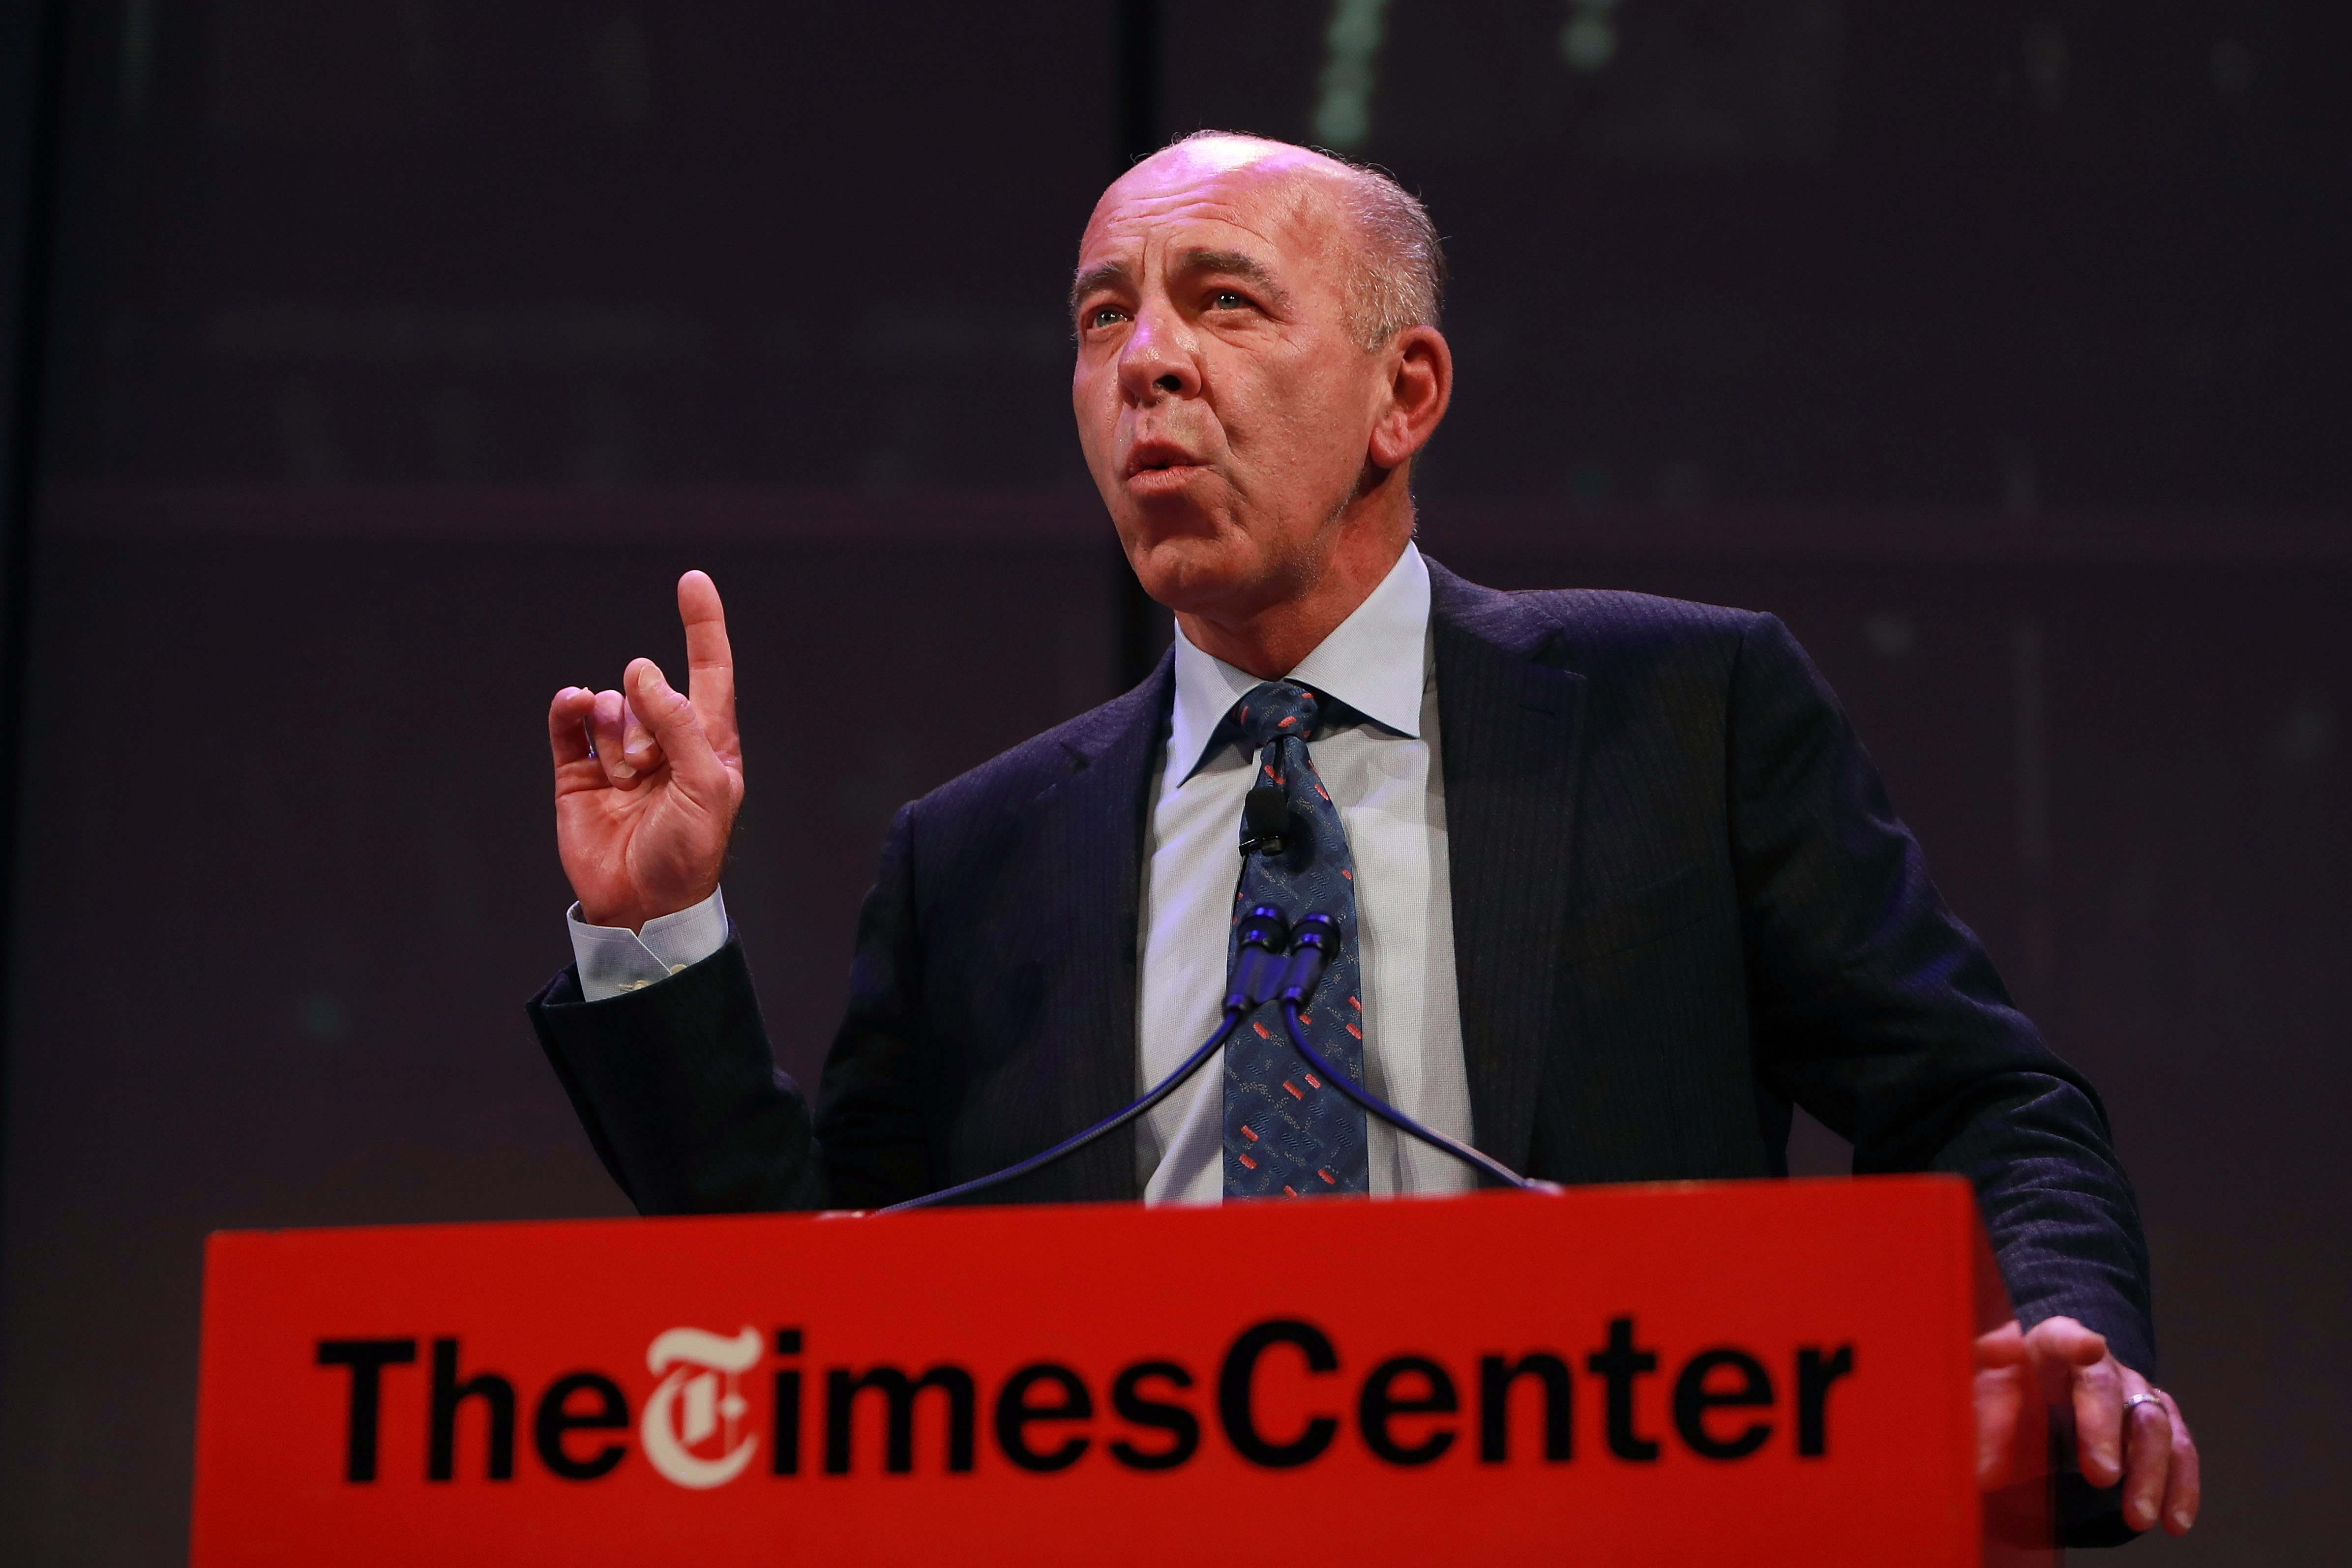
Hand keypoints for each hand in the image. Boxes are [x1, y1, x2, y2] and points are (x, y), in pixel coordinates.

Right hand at [547, 570, 743, 930]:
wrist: (643, 905)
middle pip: (651, 689)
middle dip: (649, 713)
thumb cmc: (689, 851)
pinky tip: (573, 702)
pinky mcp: (578, 774)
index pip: (708, 672)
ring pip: (609, 706)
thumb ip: (681, 726)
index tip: (693, 580)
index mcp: (710, 744)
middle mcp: (665, 743)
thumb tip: (644, 675)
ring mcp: (619, 756)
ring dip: (614, 729)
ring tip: (625, 777)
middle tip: (652, 765)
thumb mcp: (707, 789)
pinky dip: (569, 709)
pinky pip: (570, 724)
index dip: (702, 626)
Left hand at [1975, 1315, 2198, 1536]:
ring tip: (2138, 1518)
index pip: (2060, 1336)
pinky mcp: (2159, 1421)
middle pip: (2108, 1386)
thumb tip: (1987, 1474)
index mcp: (2048, 1345)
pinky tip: (2175, 1521)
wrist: (2042, 1393)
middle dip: (2105, 1430)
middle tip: (2101, 1476)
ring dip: (2149, 1472)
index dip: (2074, 1342)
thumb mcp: (1987, 1396)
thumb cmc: (2013, 1387)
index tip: (2089, 1347)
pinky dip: (2180, 1486)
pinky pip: (2180, 1450)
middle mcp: (2098, 1363)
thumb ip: (1988, 1425)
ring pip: (2153, 1422)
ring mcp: (2134, 1390)